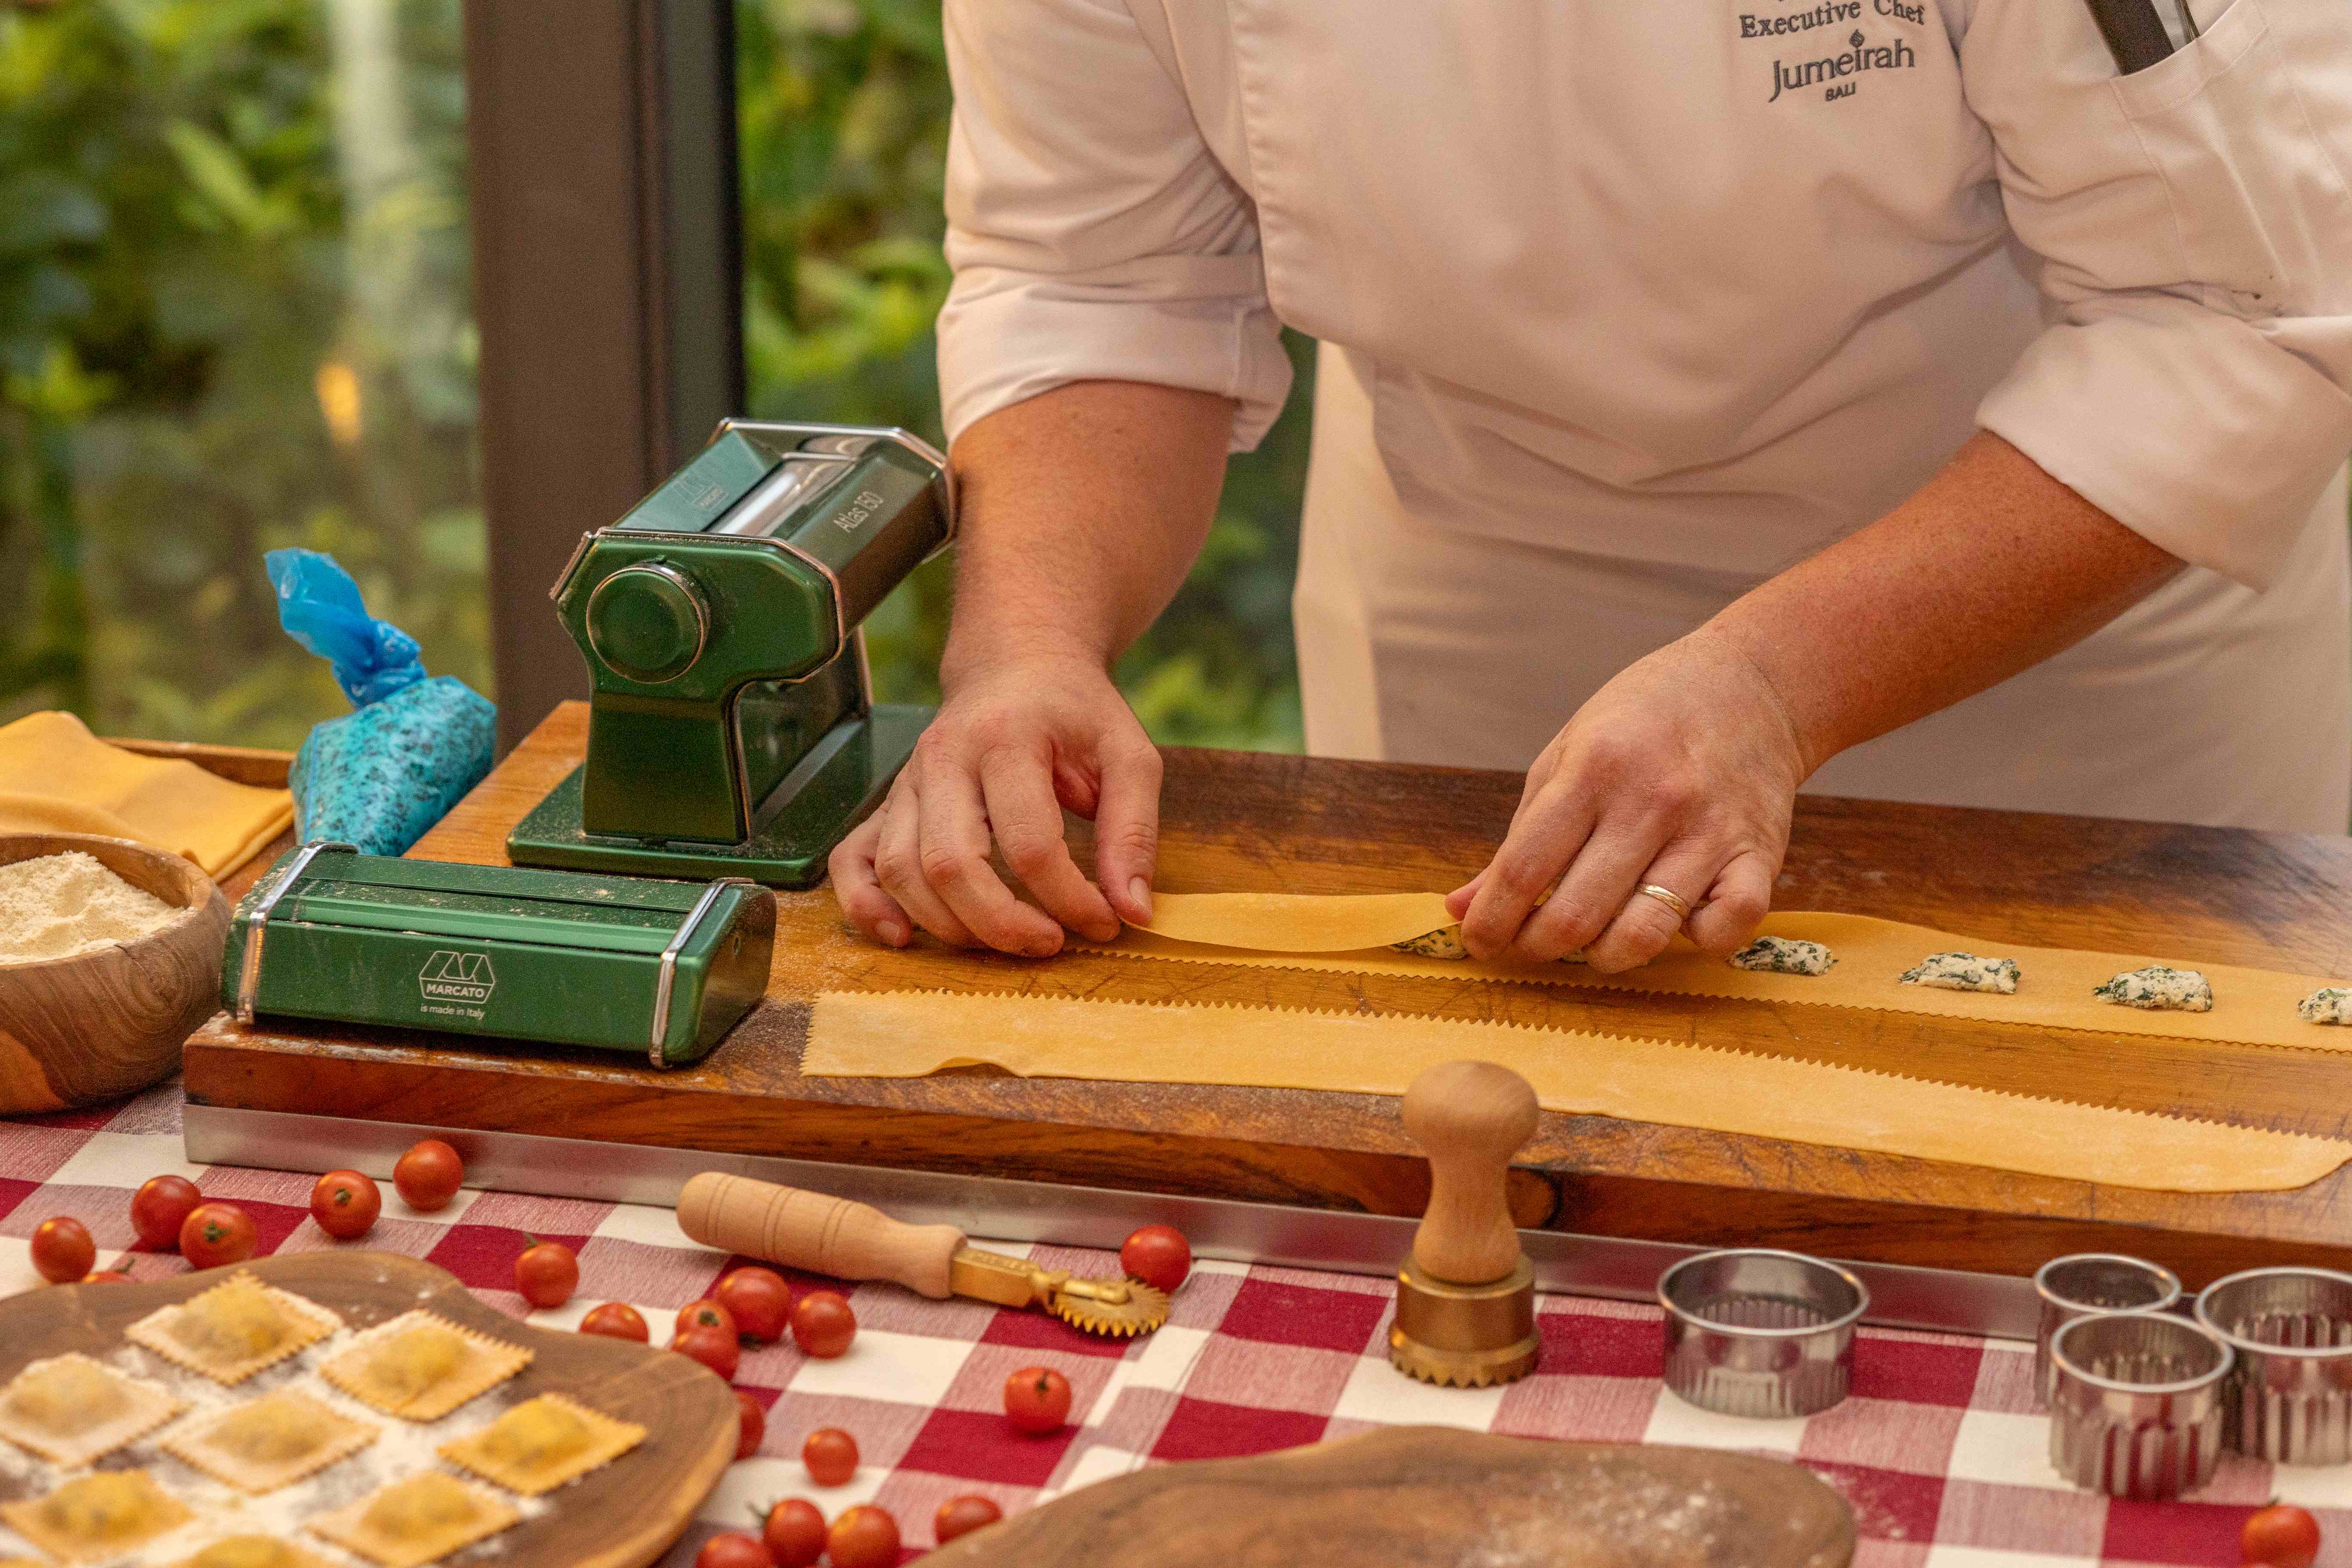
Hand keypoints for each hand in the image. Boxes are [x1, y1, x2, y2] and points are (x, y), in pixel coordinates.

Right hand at [828, 650, 1160, 954]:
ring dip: (950, 926)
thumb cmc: (1076, 714)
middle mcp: (943, 757)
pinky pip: (852, 859)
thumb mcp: (1128, 756)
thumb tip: (1133, 911)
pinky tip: (904, 937)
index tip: (1106, 921)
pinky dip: (866, 906)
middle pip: (951, 863)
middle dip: (1002, 923)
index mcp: (1007, 738)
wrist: (1017, 664)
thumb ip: (1134, 832)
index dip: (1068, 898)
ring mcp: (907, 781)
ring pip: (901, 870)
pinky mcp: (888, 802)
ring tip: (1004, 943)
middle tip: (1050, 943)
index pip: (1029, 842)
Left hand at [1448, 629, 1806, 971]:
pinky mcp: (1759, 854)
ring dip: (1604, 955)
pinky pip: (1724, 929)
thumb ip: (1519, 835)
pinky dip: (1693, 939)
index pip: (1523, 868)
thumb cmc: (1644, 720)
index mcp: (1593, 768)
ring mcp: (1709, 831)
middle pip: (1576, 915)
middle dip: (1538, 946)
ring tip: (1594, 938)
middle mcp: (1652, 801)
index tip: (1479, 940)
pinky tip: (1675, 916)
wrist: (1752, 685)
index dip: (1491, 920)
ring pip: (1642, 934)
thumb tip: (1461, 907)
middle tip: (1532, 943)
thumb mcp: (1567, 754)